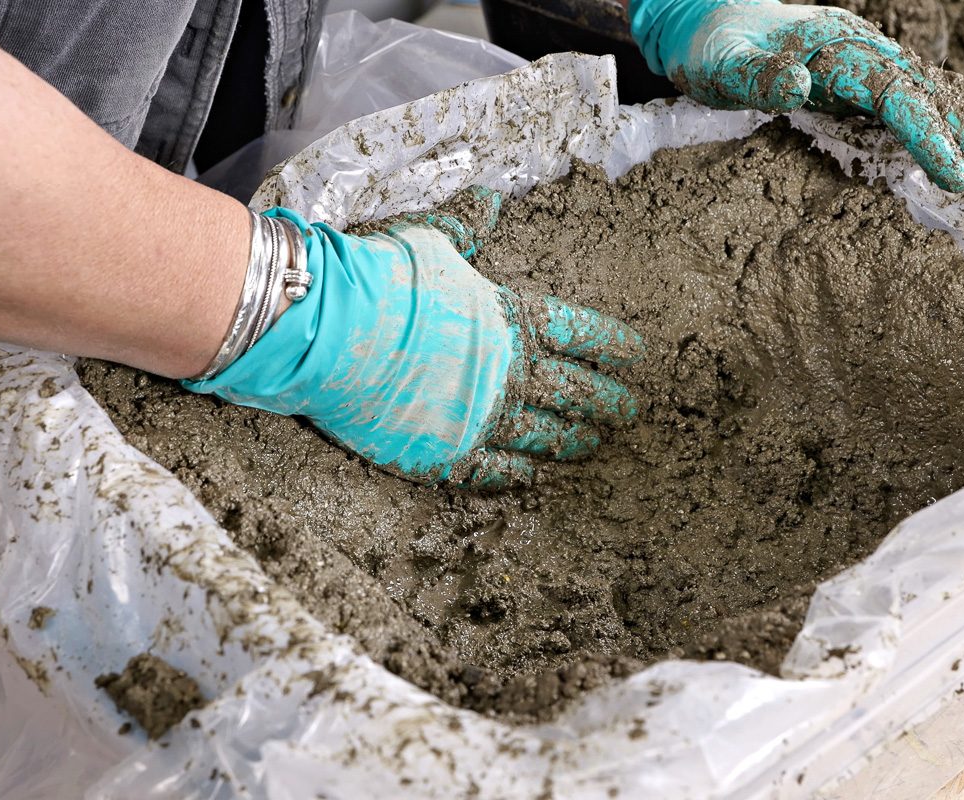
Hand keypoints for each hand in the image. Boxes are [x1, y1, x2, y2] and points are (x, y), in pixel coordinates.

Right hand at [182, 189, 644, 489]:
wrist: (328, 331)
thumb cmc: (381, 278)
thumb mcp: (430, 240)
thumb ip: (466, 228)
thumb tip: (491, 200)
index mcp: (511, 319)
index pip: (578, 333)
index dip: (610, 344)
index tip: (635, 354)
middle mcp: (507, 373)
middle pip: (574, 392)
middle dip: (607, 402)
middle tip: (630, 412)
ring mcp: (479, 418)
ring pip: (543, 436)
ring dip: (572, 440)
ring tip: (592, 445)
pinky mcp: (445, 454)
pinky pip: (494, 471)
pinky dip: (517, 473)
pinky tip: (533, 475)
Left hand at [629, 0, 963, 194]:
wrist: (707, 22)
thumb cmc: (712, 49)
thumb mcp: (721, 67)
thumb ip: (756, 77)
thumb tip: (800, 85)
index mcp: (836, 48)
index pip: (893, 94)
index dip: (926, 135)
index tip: (953, 173)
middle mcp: (862, 52)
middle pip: (926, 97)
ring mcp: (865, 65)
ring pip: (928, 99)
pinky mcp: (860, 81)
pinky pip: (910, 105)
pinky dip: (941, 130)